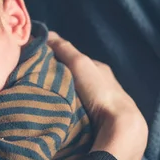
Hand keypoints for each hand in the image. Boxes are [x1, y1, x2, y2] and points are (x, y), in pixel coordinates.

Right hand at [48, 32, 147, 159]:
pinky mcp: (100, 122)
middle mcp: (103, 84)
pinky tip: (59, 114)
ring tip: (46, 100)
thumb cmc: (100, 90)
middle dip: (60, 80)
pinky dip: (70, 110)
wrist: (119, 126)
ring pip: (79, 96)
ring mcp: (103, 104)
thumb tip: (47, 34)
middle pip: (77, 78)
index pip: (75, 60)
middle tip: (39, 83)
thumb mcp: (79, 63)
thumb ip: (64, 49)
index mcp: (100, 69)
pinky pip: (81, 112)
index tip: (40, 63)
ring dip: (64, 97)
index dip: (58, 59)